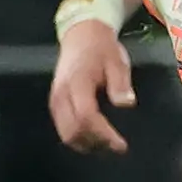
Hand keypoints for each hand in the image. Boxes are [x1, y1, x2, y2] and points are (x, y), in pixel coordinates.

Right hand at [48, 15, 136, 153]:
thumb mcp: (117, 61)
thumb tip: (126, 104)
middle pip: (73, 131)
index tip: (121, 145)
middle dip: (95, 143)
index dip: (104, 134)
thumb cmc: (101, 48)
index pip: (87, 117)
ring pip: (65, 134)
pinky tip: (94, 138)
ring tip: (106, 145)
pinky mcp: (55, 103)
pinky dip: (78, 138)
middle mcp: (61, 94)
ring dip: (86, 144)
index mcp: (78, 82)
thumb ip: (120, 83)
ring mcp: (55, 99)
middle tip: (115, 147)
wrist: (81, 34)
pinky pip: (63, 128)